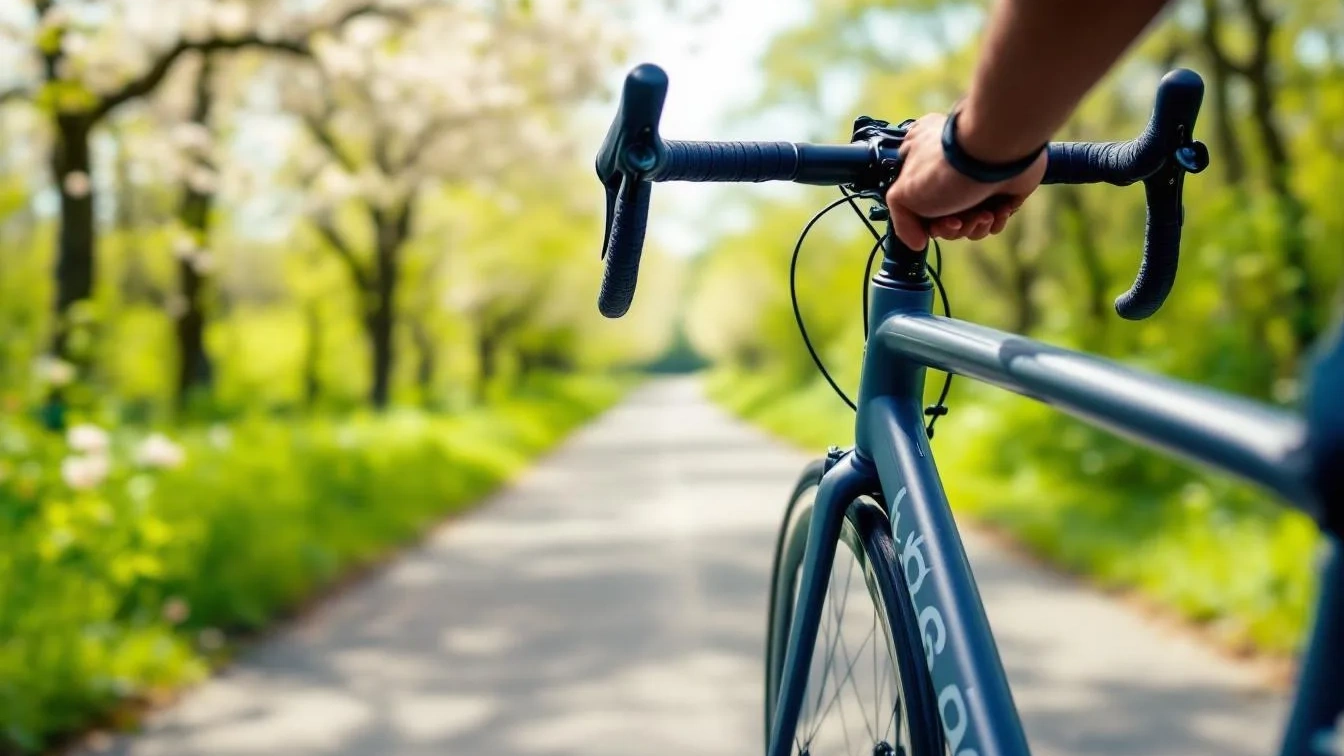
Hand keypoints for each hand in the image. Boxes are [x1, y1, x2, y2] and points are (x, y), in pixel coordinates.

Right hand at [884, 112, 1046, 249]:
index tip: (932, 226)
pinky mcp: (1000, 189)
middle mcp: (946, 175)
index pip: (917, 210)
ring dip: (974, 226)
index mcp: (920, 171)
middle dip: (952, 228)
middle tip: (957, 221)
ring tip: (982, 213)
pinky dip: (996, 220)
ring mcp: (974, 182)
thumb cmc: (946, 167)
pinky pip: (995, 219)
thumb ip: (901, 220)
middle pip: (944, 221)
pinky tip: (997, 210)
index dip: (926, 225)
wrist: (995, 151)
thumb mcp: (902, 194)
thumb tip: (918, 243)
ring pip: (969, 223)